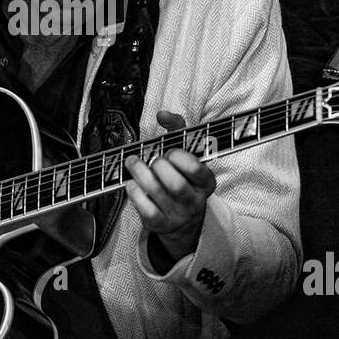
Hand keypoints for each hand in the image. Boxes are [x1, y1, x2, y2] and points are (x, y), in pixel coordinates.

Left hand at [123, 110, 216, 263]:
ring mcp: (178, 215)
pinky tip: (132, 183)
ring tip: (132, 162)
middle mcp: (195, 201)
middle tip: (151, 159)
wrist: (180, 218)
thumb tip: (162, 114)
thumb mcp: (185, 153)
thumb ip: (177, 130)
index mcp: (206, 182)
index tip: (169, 152)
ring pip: (157, 193)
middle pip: (176, 184)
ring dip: (140, 173)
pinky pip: (145, 209)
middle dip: (158, 166)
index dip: (179, 158)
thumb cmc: (180, 176)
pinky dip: (135, 192)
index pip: (196, 170)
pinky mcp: (160, 224)